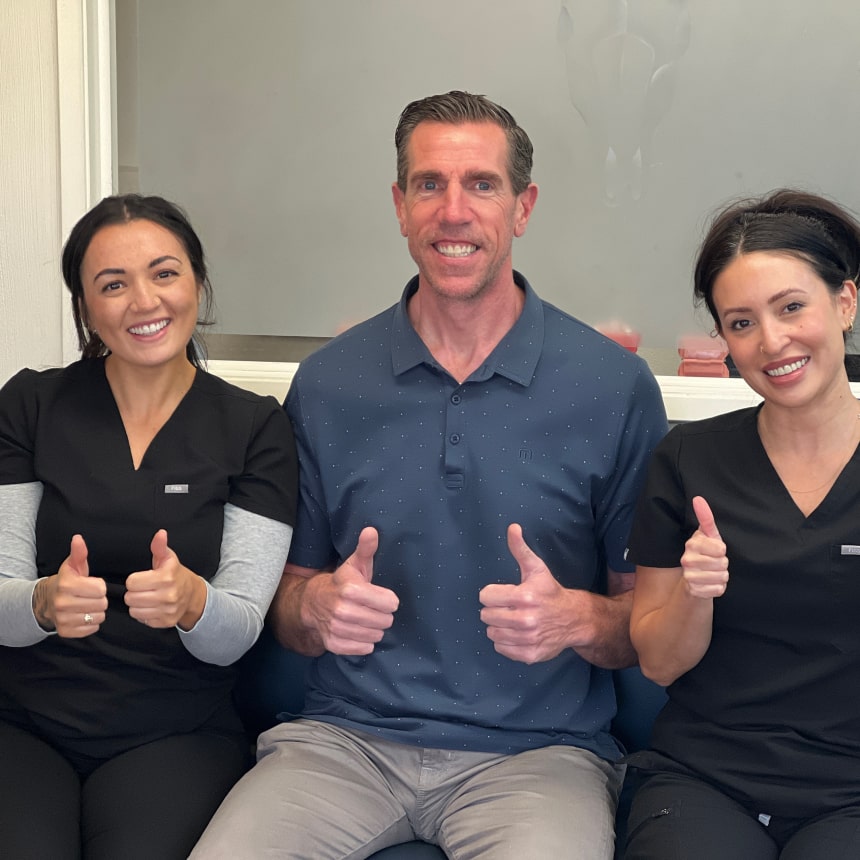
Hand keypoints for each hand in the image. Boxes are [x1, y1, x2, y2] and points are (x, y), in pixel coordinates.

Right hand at [39, 534, 107, 636]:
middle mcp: (62, 603)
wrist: (46, 601)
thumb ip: (79, 553)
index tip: (91, 585)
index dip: (99, 586)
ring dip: (97, 611)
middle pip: (101, 604)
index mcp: (66, 585)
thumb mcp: (73, 566)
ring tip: (87, 605)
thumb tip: (78, 538)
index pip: (100, 589)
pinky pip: (92, 629)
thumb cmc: (66, 581)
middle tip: (90, 596)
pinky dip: (91, 623)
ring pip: (98, 617)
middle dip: (100, 599)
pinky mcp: (65, 632)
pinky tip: (83, 615)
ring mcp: (63, 619)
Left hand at [125, 530, 205, 628]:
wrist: (193, 594)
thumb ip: (159, 546)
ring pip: (135, 611)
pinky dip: (145, 614)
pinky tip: (152, 607)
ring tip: (147, 598)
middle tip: (144, 589)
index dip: (134, 580)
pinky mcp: (166, 622)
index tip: (143, 578)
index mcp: (166, 577)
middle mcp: (168, 595)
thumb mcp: (168, 558)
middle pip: (131, 598)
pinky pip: (143, 620)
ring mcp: (168, 610)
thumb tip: (160, 534)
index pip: (131, 583)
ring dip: (138, 605)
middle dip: (134, 593)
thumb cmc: (175, 574)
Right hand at [302, 527, 398, 654]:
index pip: (390, 603)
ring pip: (376, 635)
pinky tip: (359, 631)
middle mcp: (342, 610)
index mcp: (350, 589)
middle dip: (383, 615)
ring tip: (367, 619)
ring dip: (374, 628)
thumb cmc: (342, 582)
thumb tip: (371, 530)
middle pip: (385, 621)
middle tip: (374, 609)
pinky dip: (365, 642)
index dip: (389, 600)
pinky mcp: (334, 644)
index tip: (383, 597)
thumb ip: (366, 548)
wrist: (312, 604)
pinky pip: (364, 648)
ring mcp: (337, 629)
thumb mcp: (354, 564)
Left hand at [479, 524, 586, 663]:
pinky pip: (501, 648)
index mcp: (525, 596)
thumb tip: (512, 527)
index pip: (485, 597)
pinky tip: (516, 633)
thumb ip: (520, 549)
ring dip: (498, 627)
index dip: (492, 594)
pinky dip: (505, 642)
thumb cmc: (550, 592)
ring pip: (492, 633)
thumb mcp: (536, 568)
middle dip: (494, 610)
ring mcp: (527, 639)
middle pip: (486, 615)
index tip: (503, 594)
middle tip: (508, 607)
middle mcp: (526, 619)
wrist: (575, 619)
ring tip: (512, 620)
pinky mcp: (529, 655)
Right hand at [681, 496, 728, 598]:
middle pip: (723, 564)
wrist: (693, 579)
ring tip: (712, 573)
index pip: (720, 549)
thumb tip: (698, 498)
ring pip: (722, 577)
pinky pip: (718, 590)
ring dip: (722, 577)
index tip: (715, 550)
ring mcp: (689, 576)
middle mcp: (686, 560)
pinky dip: (718, 588)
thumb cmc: (706, 553)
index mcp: (691, 544)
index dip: (722, 551)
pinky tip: (710, 584)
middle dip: (723, 564)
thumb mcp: (708, 535)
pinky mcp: (694, 591)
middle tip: (714, 563)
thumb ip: (706, 518)